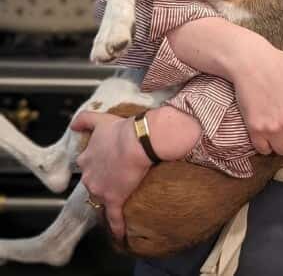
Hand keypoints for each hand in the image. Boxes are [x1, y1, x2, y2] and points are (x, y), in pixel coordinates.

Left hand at [71, 112, 151, 238]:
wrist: (138, 140)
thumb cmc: (122, 130)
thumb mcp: (101, 119)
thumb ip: (84, 119)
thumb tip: (73, 124)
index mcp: (86, 159)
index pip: (87, 166)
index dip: (98, 165)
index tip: (107, 163)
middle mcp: (89, 176)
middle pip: (93, 183)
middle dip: (103, 182)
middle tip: (118, 177)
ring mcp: (100, 190)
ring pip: (102, 199)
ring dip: (110, 200)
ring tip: (122, 199)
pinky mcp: (114, 199)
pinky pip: (114, 218)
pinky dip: (117, 227)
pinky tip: (120, 234)